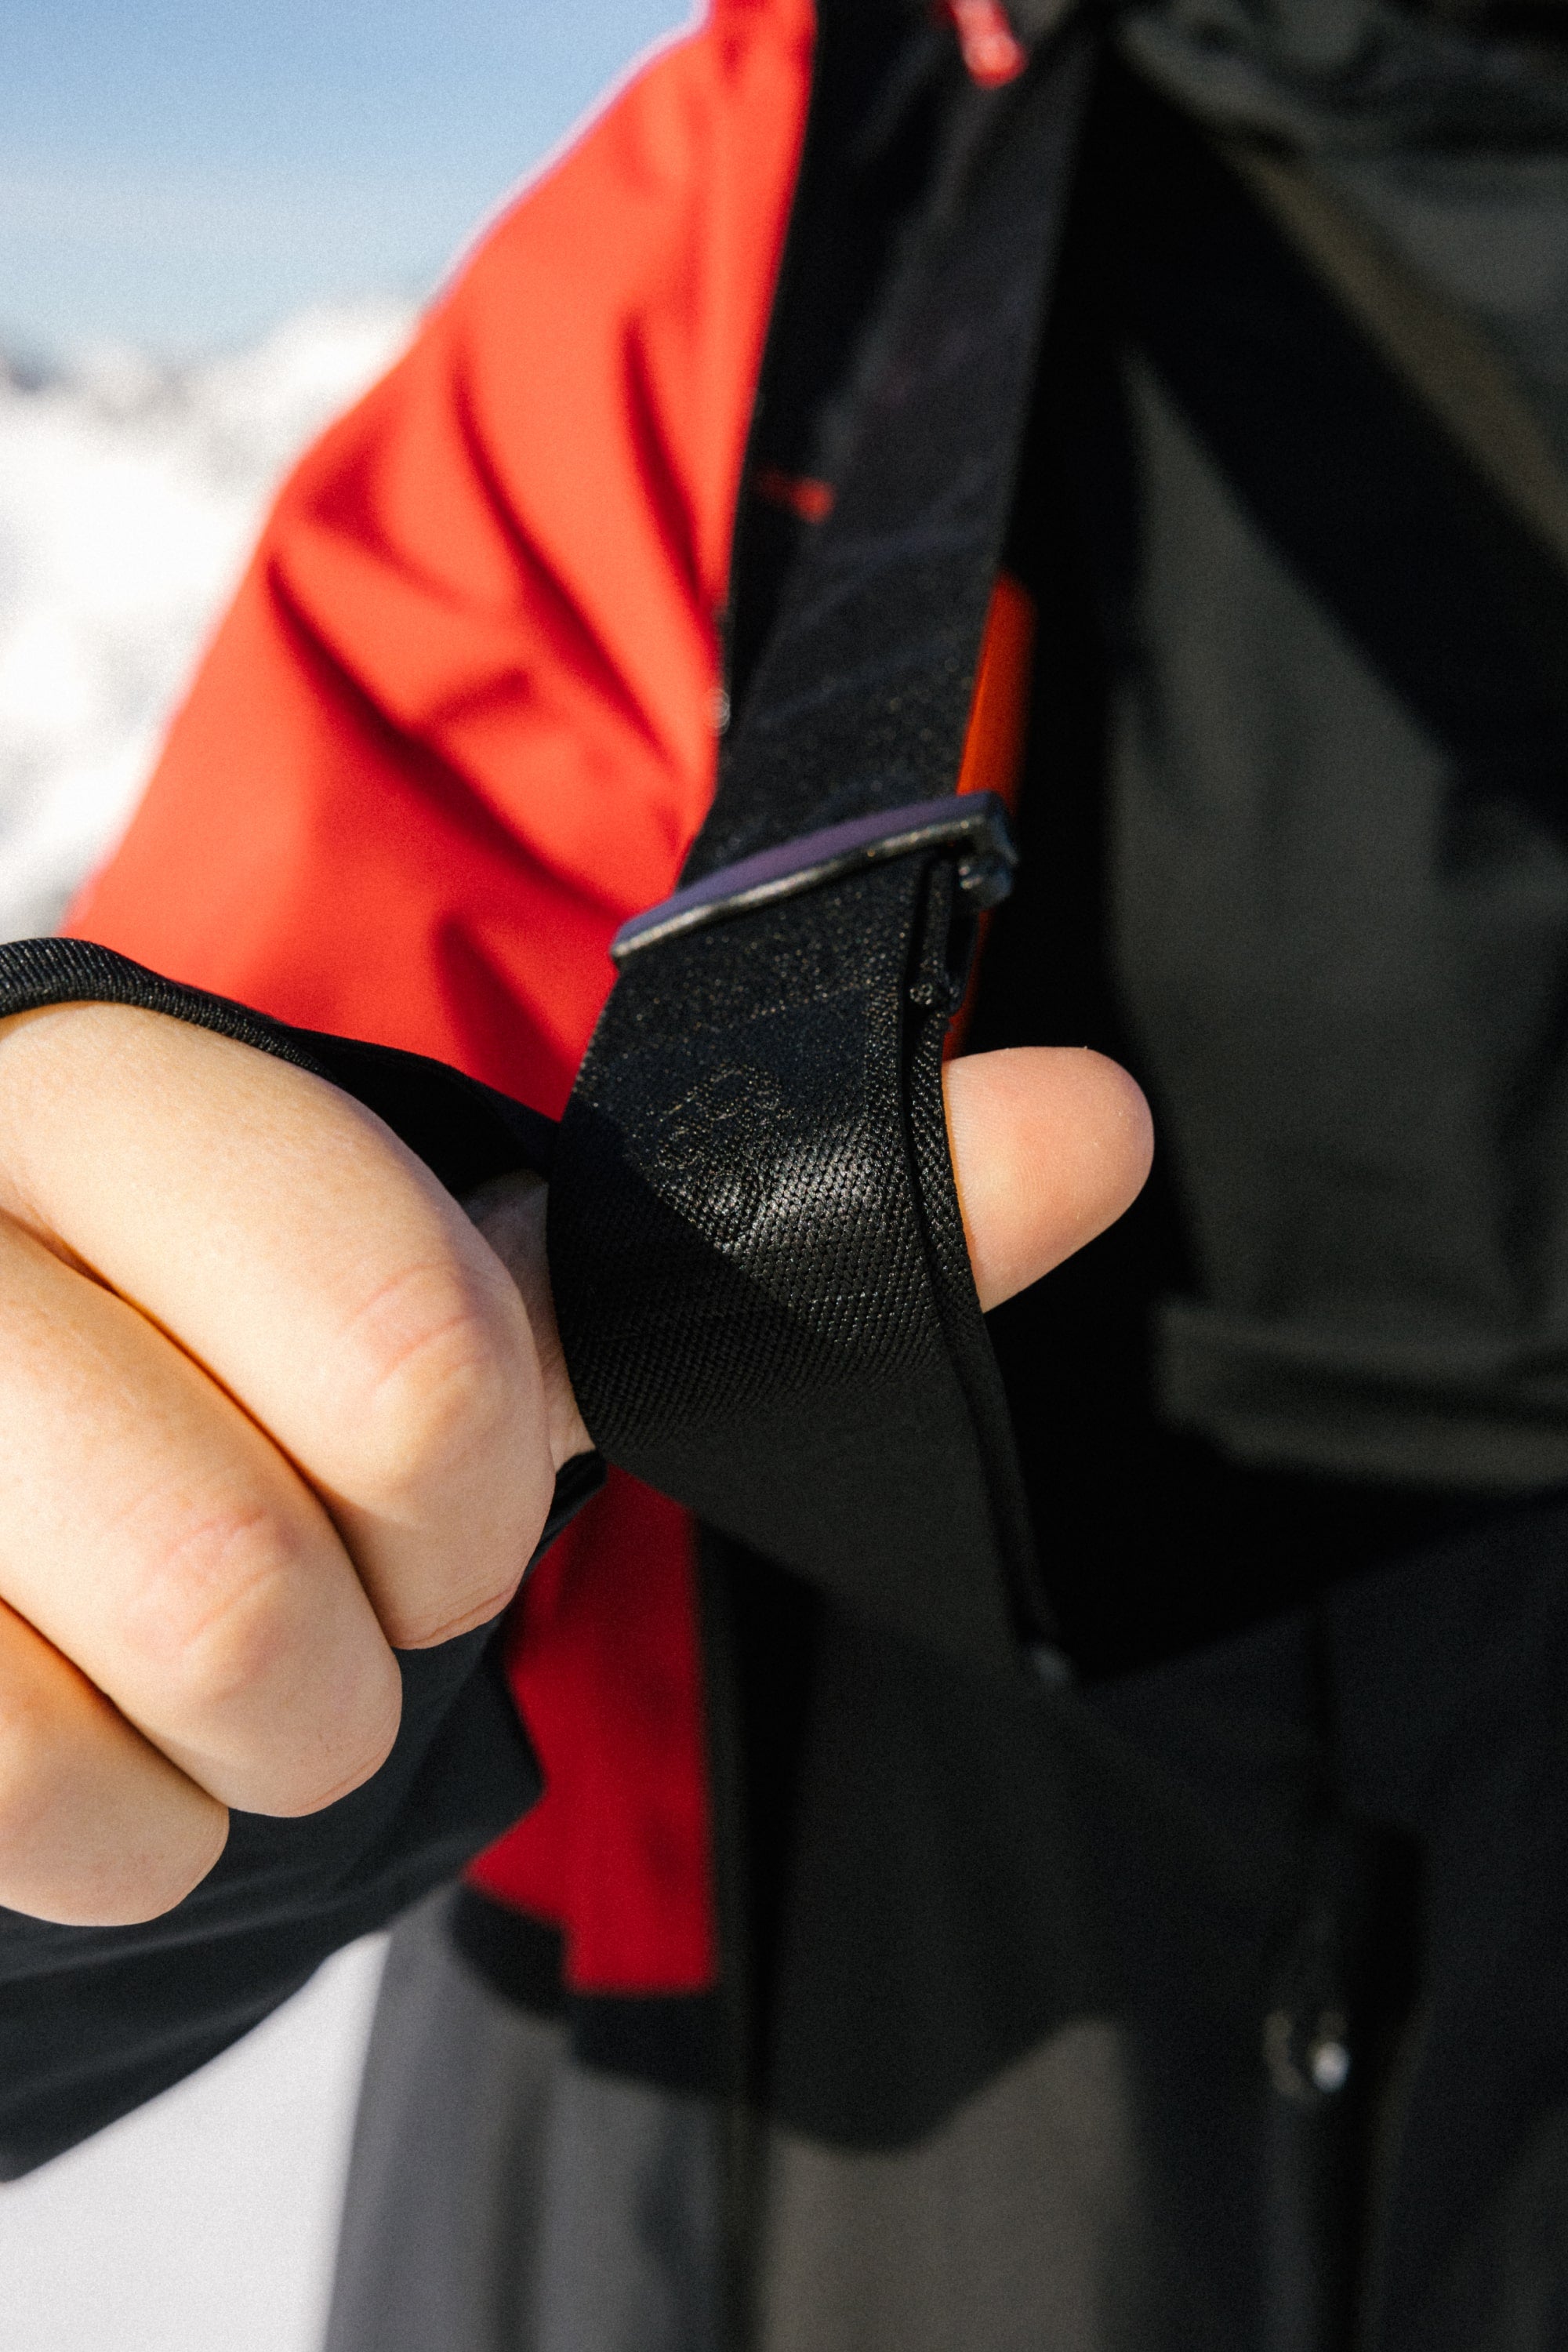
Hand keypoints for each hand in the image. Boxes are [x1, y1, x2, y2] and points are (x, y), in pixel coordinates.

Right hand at [0, 1013, 1147, 1930]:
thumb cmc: (234, 1402)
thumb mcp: (463, 1303)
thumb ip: (766, 1228)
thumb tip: (1105, 1119)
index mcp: (120, 1093)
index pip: (417, 1316)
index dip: (472, 1466)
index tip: (426, 1472)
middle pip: (300, 1499)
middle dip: (384, 1615)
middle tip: (331, 1587)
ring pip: (184, 1640)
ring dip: (262, 1736)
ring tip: (211, 1672)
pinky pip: (30, 1783)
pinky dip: (124, 1831)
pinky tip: (97, 1748)